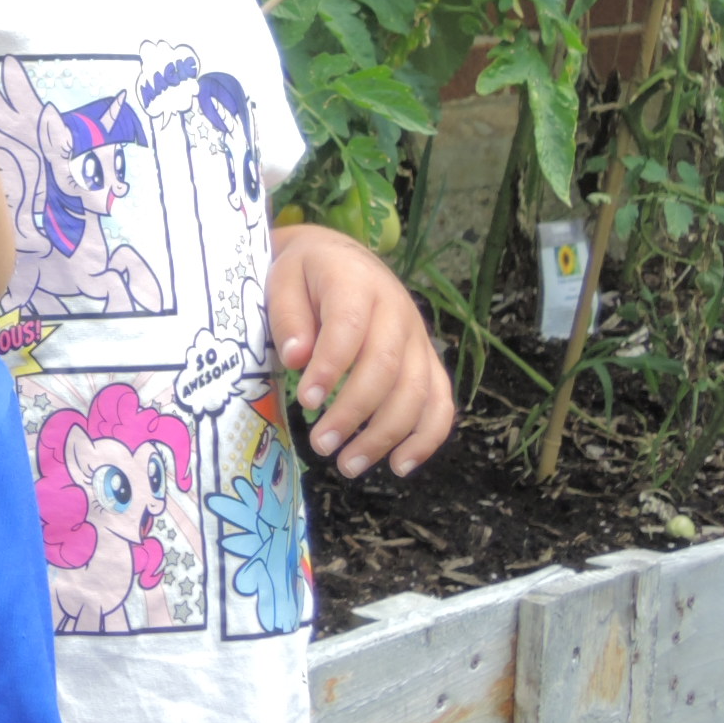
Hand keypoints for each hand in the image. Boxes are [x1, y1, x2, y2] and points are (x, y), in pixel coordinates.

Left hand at [272, 221, 455, 476]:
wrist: (342, 257)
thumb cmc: (306, 273)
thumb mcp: (283, 279)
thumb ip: (288, 316)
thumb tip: (297, 358)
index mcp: (357, 285)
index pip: (349, 328)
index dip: (330, 367)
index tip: (306, 400)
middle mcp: (397, 312)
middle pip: (386, 368)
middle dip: (354, 412)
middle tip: (321, 445)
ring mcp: (418, 339)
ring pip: (416, 391)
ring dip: (386, 434)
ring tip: (349, 464)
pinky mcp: (427, 360)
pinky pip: (440, 401)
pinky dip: (427, 437)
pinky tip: (400, 465)